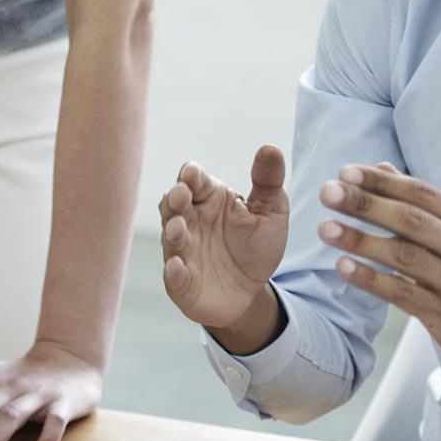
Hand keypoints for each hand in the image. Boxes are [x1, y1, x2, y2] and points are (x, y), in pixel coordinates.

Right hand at [157, 147, 290, 349]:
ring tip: (178, 228)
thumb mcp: (271, 212)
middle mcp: (190, 222)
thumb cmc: (256, 246)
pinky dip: (173, 272)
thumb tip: (271, 148)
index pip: (194, 179)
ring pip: (170, 237)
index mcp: (209, 199)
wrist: (252, 292)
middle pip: (173, 204)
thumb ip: (268, 181)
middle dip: (175, 198)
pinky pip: (173, 276)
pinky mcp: (181, 282)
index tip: (191, 173)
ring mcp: (182, 251)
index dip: (190, 175)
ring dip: (172, 231)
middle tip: (181, 194)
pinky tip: (177, 266)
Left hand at [317, 163, 440, 393]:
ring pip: (404, 255)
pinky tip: (343, 267)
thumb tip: (382, 167)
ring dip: (361, 239)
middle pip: (410, 219)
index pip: (421, 193)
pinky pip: (402, 293)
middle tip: (328, 192)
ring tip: (325, 228)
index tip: (346, 171)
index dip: (382, 182)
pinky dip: (371, 279)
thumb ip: (424, 204)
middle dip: (365, 203)